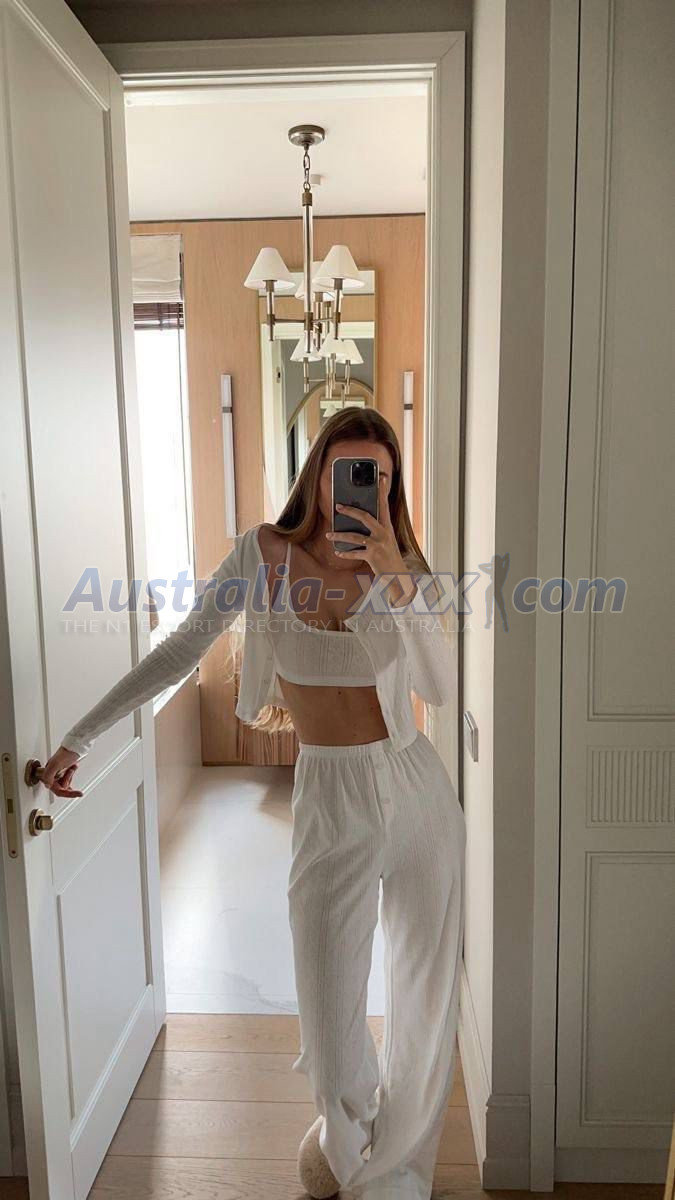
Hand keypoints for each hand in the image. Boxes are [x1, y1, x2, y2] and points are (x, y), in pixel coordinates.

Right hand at [39, 747, 82, 797]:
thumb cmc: (66, 752)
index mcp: (48, 773)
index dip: (65, 793)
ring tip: (71, 767)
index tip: (75, 794)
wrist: (75, 745)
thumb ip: (49, 775)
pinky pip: (67, 778)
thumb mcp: (57, 764)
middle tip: (74, 782)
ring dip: (70, 776)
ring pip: (64, 783)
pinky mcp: (64, 770)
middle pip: (60, 788)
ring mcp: (58, 773)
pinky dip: (71, 774)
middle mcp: (52, 774)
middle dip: (68, 782)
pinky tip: (73, 767)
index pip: (55, 789)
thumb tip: (47, 785)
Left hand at [327, 473, 416, 604]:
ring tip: (328, 535)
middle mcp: (384, 533)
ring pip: (355, 536)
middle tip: (338, 507)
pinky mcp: (373, 556)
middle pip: (365, 517)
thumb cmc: (389, 556)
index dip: (382, 491)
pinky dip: (345, 553)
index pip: (384, 505)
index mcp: (387, 527)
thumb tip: (358, 519)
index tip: (381, 478)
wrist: (398, 576)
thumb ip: (375, 530)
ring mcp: (378, 545)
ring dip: (339, 536)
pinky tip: (337, 552)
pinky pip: (355, 553)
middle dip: (350, 511)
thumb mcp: (385, 540)